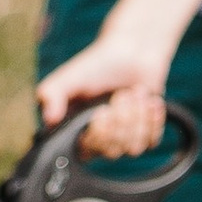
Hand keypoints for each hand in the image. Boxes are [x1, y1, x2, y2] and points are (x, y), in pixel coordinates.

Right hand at [37, 26, 174, 156]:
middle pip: (113, 150)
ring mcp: (122, 138)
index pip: (87, 150)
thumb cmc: (97, 63)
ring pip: (133, 148)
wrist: (132, 51)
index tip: (101, 110)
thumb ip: (52, 93)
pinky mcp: (144, 134)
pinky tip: (149, 100)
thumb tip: (49, 119)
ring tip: (135, 93)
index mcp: (76, 128)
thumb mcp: (70, 75)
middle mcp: (98, 137)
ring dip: (137, 115)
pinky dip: (153, 119)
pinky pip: (152, 142)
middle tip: (120, 93)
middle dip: (120, 118)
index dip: (99, 132)